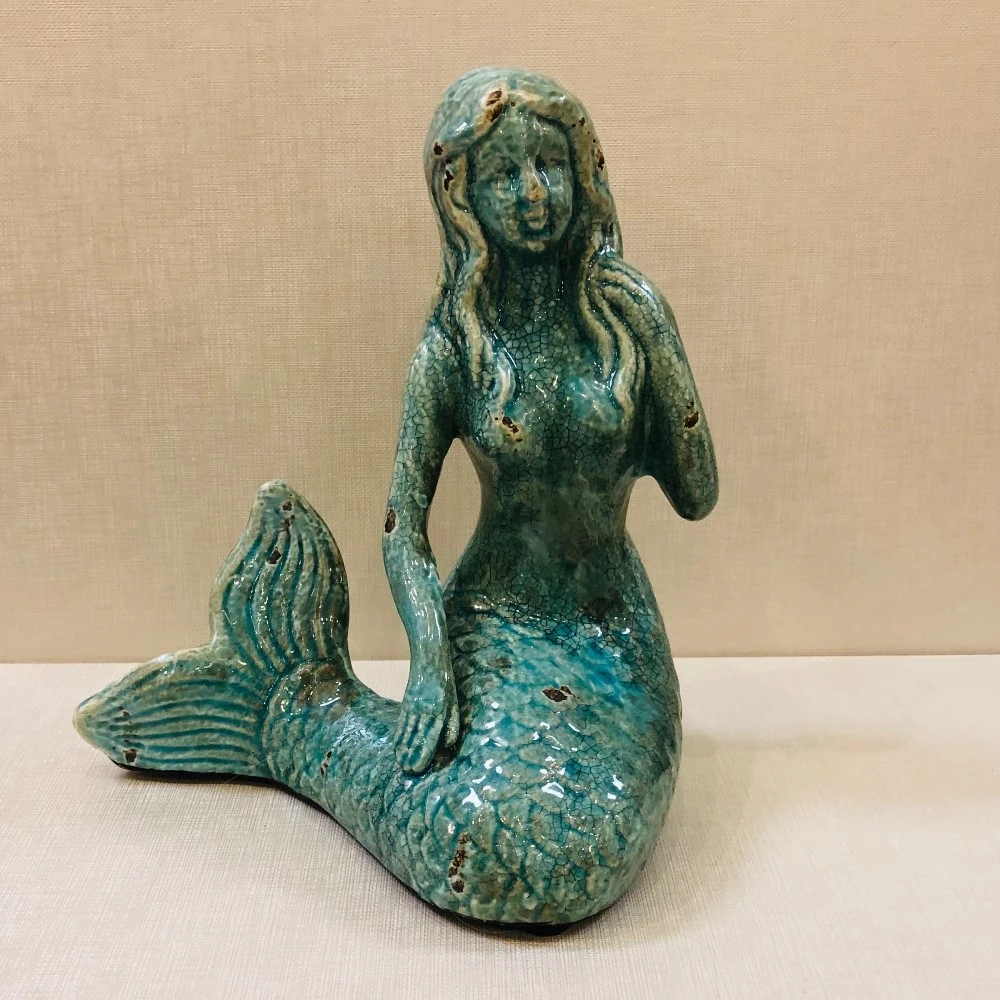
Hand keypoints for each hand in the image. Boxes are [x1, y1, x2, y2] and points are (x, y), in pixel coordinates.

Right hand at [394, 645, 459, 773]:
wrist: (430, 658)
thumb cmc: (446, 682)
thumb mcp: (454, 700)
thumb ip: (452, 722)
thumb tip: (449, 744)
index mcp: (440, 709)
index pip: (432, 735)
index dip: (425, 752)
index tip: (419, 766)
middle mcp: (426, 709)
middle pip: (418, 736)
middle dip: (413, 754)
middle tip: (408, 771)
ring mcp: (414, 705)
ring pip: (408, 730)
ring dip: (404, 748)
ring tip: (401, 763)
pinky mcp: (407, 701)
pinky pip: (402, 722)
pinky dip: (399, 735)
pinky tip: (397, 746)